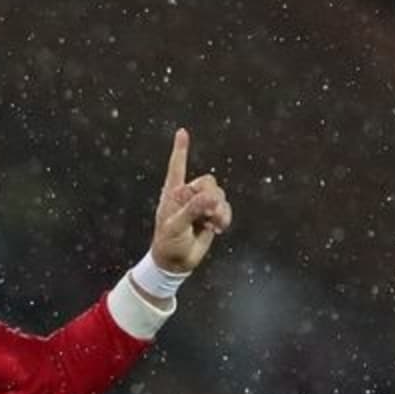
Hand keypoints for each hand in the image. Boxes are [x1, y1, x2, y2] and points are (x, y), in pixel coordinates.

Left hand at [150, 128, 230, 273]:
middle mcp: (188, 195)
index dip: (180, 150)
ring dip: (219, 209)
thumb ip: (193, 210)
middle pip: (208, 181)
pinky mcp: (212, 216)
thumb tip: (212, 197)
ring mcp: (201, 205)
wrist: (177, 262)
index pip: (177, 168)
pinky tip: (217, 228)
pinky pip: (226, 208)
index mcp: (173, 193)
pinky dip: (225, 217)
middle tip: (207, 215)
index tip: (182, 132)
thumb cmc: (168, 242)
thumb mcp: (176, 226)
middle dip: (211, 197)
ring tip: (211, 224)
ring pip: (220, 195)